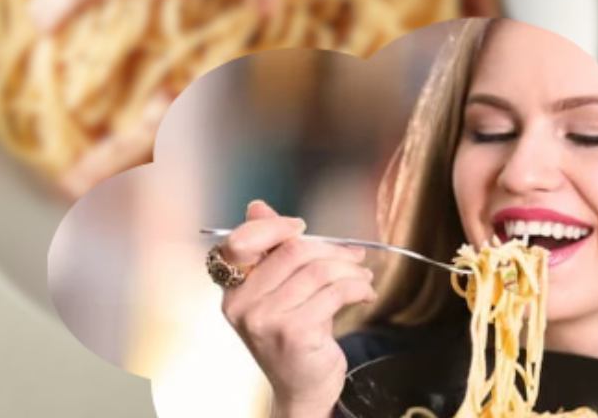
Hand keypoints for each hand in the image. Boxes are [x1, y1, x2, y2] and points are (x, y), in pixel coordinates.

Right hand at [219, 200, 376, 417]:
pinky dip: (358, 287)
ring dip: (350, 269)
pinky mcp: (294, 332)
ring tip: (362, 276)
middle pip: (291, 251)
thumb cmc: (290, 337)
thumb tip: (257, 206)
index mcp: (232, 290)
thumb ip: (269, 250)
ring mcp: (266, 320)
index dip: (274, 227)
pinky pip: (335, 292)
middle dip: (330, 249)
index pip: (242, 241)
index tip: (302, 228)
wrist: (301, 390)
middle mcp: (242, 305)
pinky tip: (365, 292)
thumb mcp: (276, 292)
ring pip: (318, 270)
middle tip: (354, 256)